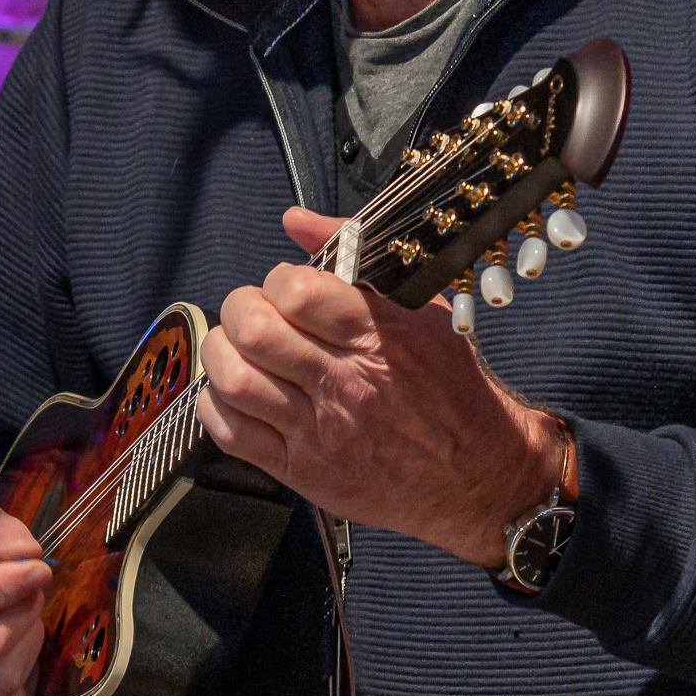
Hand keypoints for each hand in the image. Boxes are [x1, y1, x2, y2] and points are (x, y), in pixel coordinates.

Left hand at [194, 205, 565, 566]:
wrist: (478, 475)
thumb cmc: (451, 390)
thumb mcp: (423, 313)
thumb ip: (355, 260)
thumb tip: (297, 221)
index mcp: (378, 335)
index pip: (297, 291)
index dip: (277, 280)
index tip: (285, 289)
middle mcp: (348, 382)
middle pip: (255, 331)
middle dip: (240, 310)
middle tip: (252, 316)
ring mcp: (322, 430)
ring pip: (235, 380)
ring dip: (222, 356)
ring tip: (237, 351)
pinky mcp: (305, 471)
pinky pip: (233, 434)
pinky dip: (216, 406)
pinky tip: (236, 395)